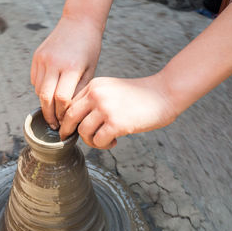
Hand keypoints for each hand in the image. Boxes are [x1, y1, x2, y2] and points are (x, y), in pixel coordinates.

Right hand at [31, 16, 102, 129]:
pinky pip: (35, 80)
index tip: (65, 122)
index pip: (62, 99)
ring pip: (38, 90)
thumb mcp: (90, 69)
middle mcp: (54, 63)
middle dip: (49, 115)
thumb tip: (70, 113)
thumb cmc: (89, 47)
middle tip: (54, 125)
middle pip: (46, 98)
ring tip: (53, 110)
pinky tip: (49, 92)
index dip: (62, 114)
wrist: (79, 22)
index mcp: (71, 67)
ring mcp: (43, 59)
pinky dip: (41, 89)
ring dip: (45, 102)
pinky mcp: (37, 57)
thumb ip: (79, 91)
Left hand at [59, 76, 176, 148]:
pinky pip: (98, 140)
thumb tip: (76, 121)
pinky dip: (103, 145)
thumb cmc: (139, 94)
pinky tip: (113, 142)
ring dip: (90, 141)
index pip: (70, 104)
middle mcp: (96, 95)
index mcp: (94, 85)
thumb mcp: (111, 89)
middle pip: (70, 117)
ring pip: (83, 132)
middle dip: (67, 131)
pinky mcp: (116, 123)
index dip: (66, 119)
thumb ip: (94, 99)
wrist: (165, 93)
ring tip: (103, 140)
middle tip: (68, 139)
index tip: (68, 128)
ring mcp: (106, 108)